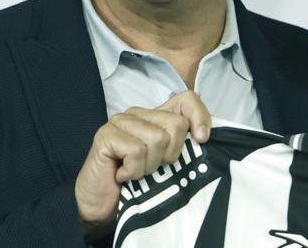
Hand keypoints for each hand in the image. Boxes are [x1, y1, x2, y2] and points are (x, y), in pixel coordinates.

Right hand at [74, 91, 211, 238]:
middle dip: (170, 155)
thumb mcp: (169, 166)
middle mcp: (138, 114)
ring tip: (136, 173)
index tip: (202, 141)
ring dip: (150, 167)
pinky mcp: (106, 135)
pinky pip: (137, 151)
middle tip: (152, 169)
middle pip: (177, 124)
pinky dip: (134, 171)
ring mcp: (120, 122)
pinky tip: (123, 175)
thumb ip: (185, 147)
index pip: (186, 99)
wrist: (101, 208)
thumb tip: (206, 138)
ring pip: (158, 138)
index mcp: (156, 117)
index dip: (200, 117)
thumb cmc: (137, 187)